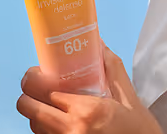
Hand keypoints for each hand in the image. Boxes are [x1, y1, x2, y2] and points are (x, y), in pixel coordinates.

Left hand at [17, 44, 162, 133]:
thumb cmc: (138, 130)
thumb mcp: (127, 98)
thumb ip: (110, 67)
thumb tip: (98, 42)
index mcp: (87, 111)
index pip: (41, 89)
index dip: (34, 78)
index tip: (38, 73)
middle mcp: (71, 131)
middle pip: (28, 108)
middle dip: (28, 96)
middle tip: (37, 88)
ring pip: (32, 126)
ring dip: (36, 114)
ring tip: (49, 106)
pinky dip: (44, 129)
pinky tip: (59, 122)